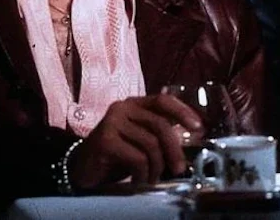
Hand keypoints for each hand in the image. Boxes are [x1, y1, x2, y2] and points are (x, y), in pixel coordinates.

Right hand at [67, 95, 201, 189]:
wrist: (81, 168)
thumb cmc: (117, 154)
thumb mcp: (140, 139)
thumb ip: (159, 132)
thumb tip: (190, 136)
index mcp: (134, 104)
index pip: (163, 100)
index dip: (183, 112)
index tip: (198, 128)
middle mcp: (122, 108)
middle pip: (160, 125)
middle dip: (174, 150)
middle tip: (179, 169)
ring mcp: (112, 122)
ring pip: (150, 144)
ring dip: (156, 167)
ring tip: (152, 178)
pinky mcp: (105, 140)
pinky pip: (137, 158)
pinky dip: (143, 173)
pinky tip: (138, 180)